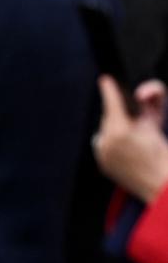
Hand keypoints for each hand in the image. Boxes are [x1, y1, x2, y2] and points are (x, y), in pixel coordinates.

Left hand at [95, 77, 167, 202]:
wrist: (161, 182)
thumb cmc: (161, 152)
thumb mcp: (157, 121)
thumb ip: (154, 98)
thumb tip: (141, 92)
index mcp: (120, 130)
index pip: (111, 103)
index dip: (109, 89)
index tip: (105, 79)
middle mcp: (107, 142)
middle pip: (109, 118)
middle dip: (120, 116)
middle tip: (134, 122)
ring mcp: (102, 154)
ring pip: (105, 132)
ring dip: (116, 130)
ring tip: (132, 138)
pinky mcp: (102, 163)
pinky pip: (104, 146)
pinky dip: (113, 144)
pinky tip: (126, 148)